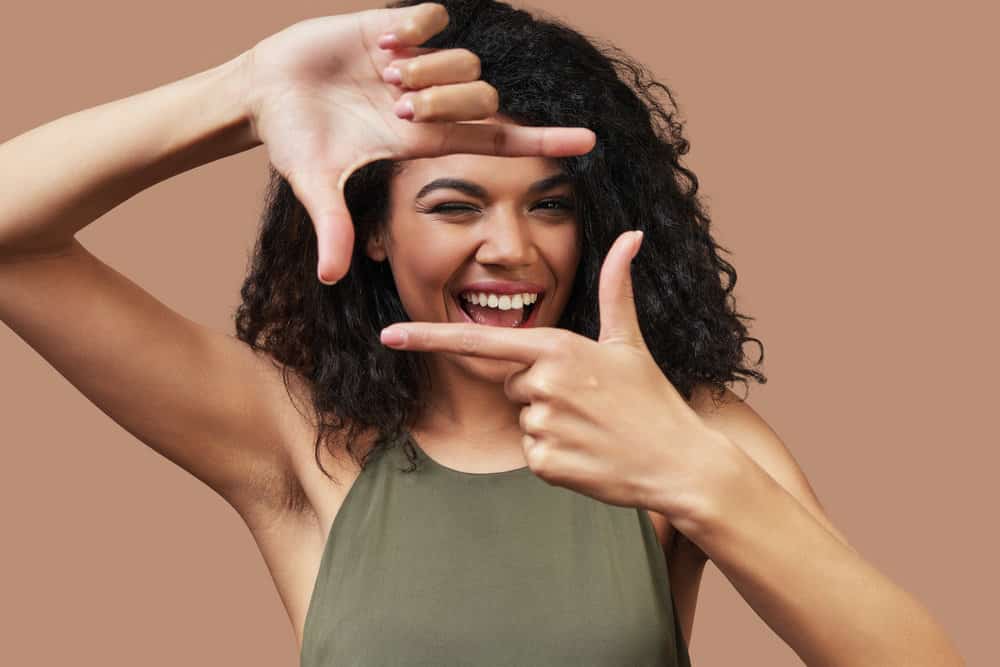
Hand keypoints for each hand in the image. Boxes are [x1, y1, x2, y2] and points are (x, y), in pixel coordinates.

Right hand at [240, 2, 596, 283]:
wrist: (266, 92)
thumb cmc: (293, 140)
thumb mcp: (315, 182)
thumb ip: (332, 226)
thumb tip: (331, 278)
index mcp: (423, 140)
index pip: (499, 141)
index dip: (543, 142)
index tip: (589, 143)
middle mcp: (431, 103)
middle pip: (484, 98)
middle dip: (447, 101)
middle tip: (395, 104)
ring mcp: (418, 64)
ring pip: (465, 59)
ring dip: (427, 68)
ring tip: (382, 74)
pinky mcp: (397, 25)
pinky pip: (434, 16)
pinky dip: (414, 26)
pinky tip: (382, 42)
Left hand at [378, 231, 728, 518]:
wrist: (680, 462)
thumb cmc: (653, 398)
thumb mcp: (628, 341)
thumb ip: (615, 288)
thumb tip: (631, 235)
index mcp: (557, 348)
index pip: (480, 339)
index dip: (429, 336)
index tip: (388, 335)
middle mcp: (543, 383)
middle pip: (510, 382)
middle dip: (539, 390)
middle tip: (588, 401)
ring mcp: (542, 425)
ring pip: (521, 417)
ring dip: (549, 423)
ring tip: (592, 427)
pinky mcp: (544, 462)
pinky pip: (530, 452)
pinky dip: (555, 456)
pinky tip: (588, 453)